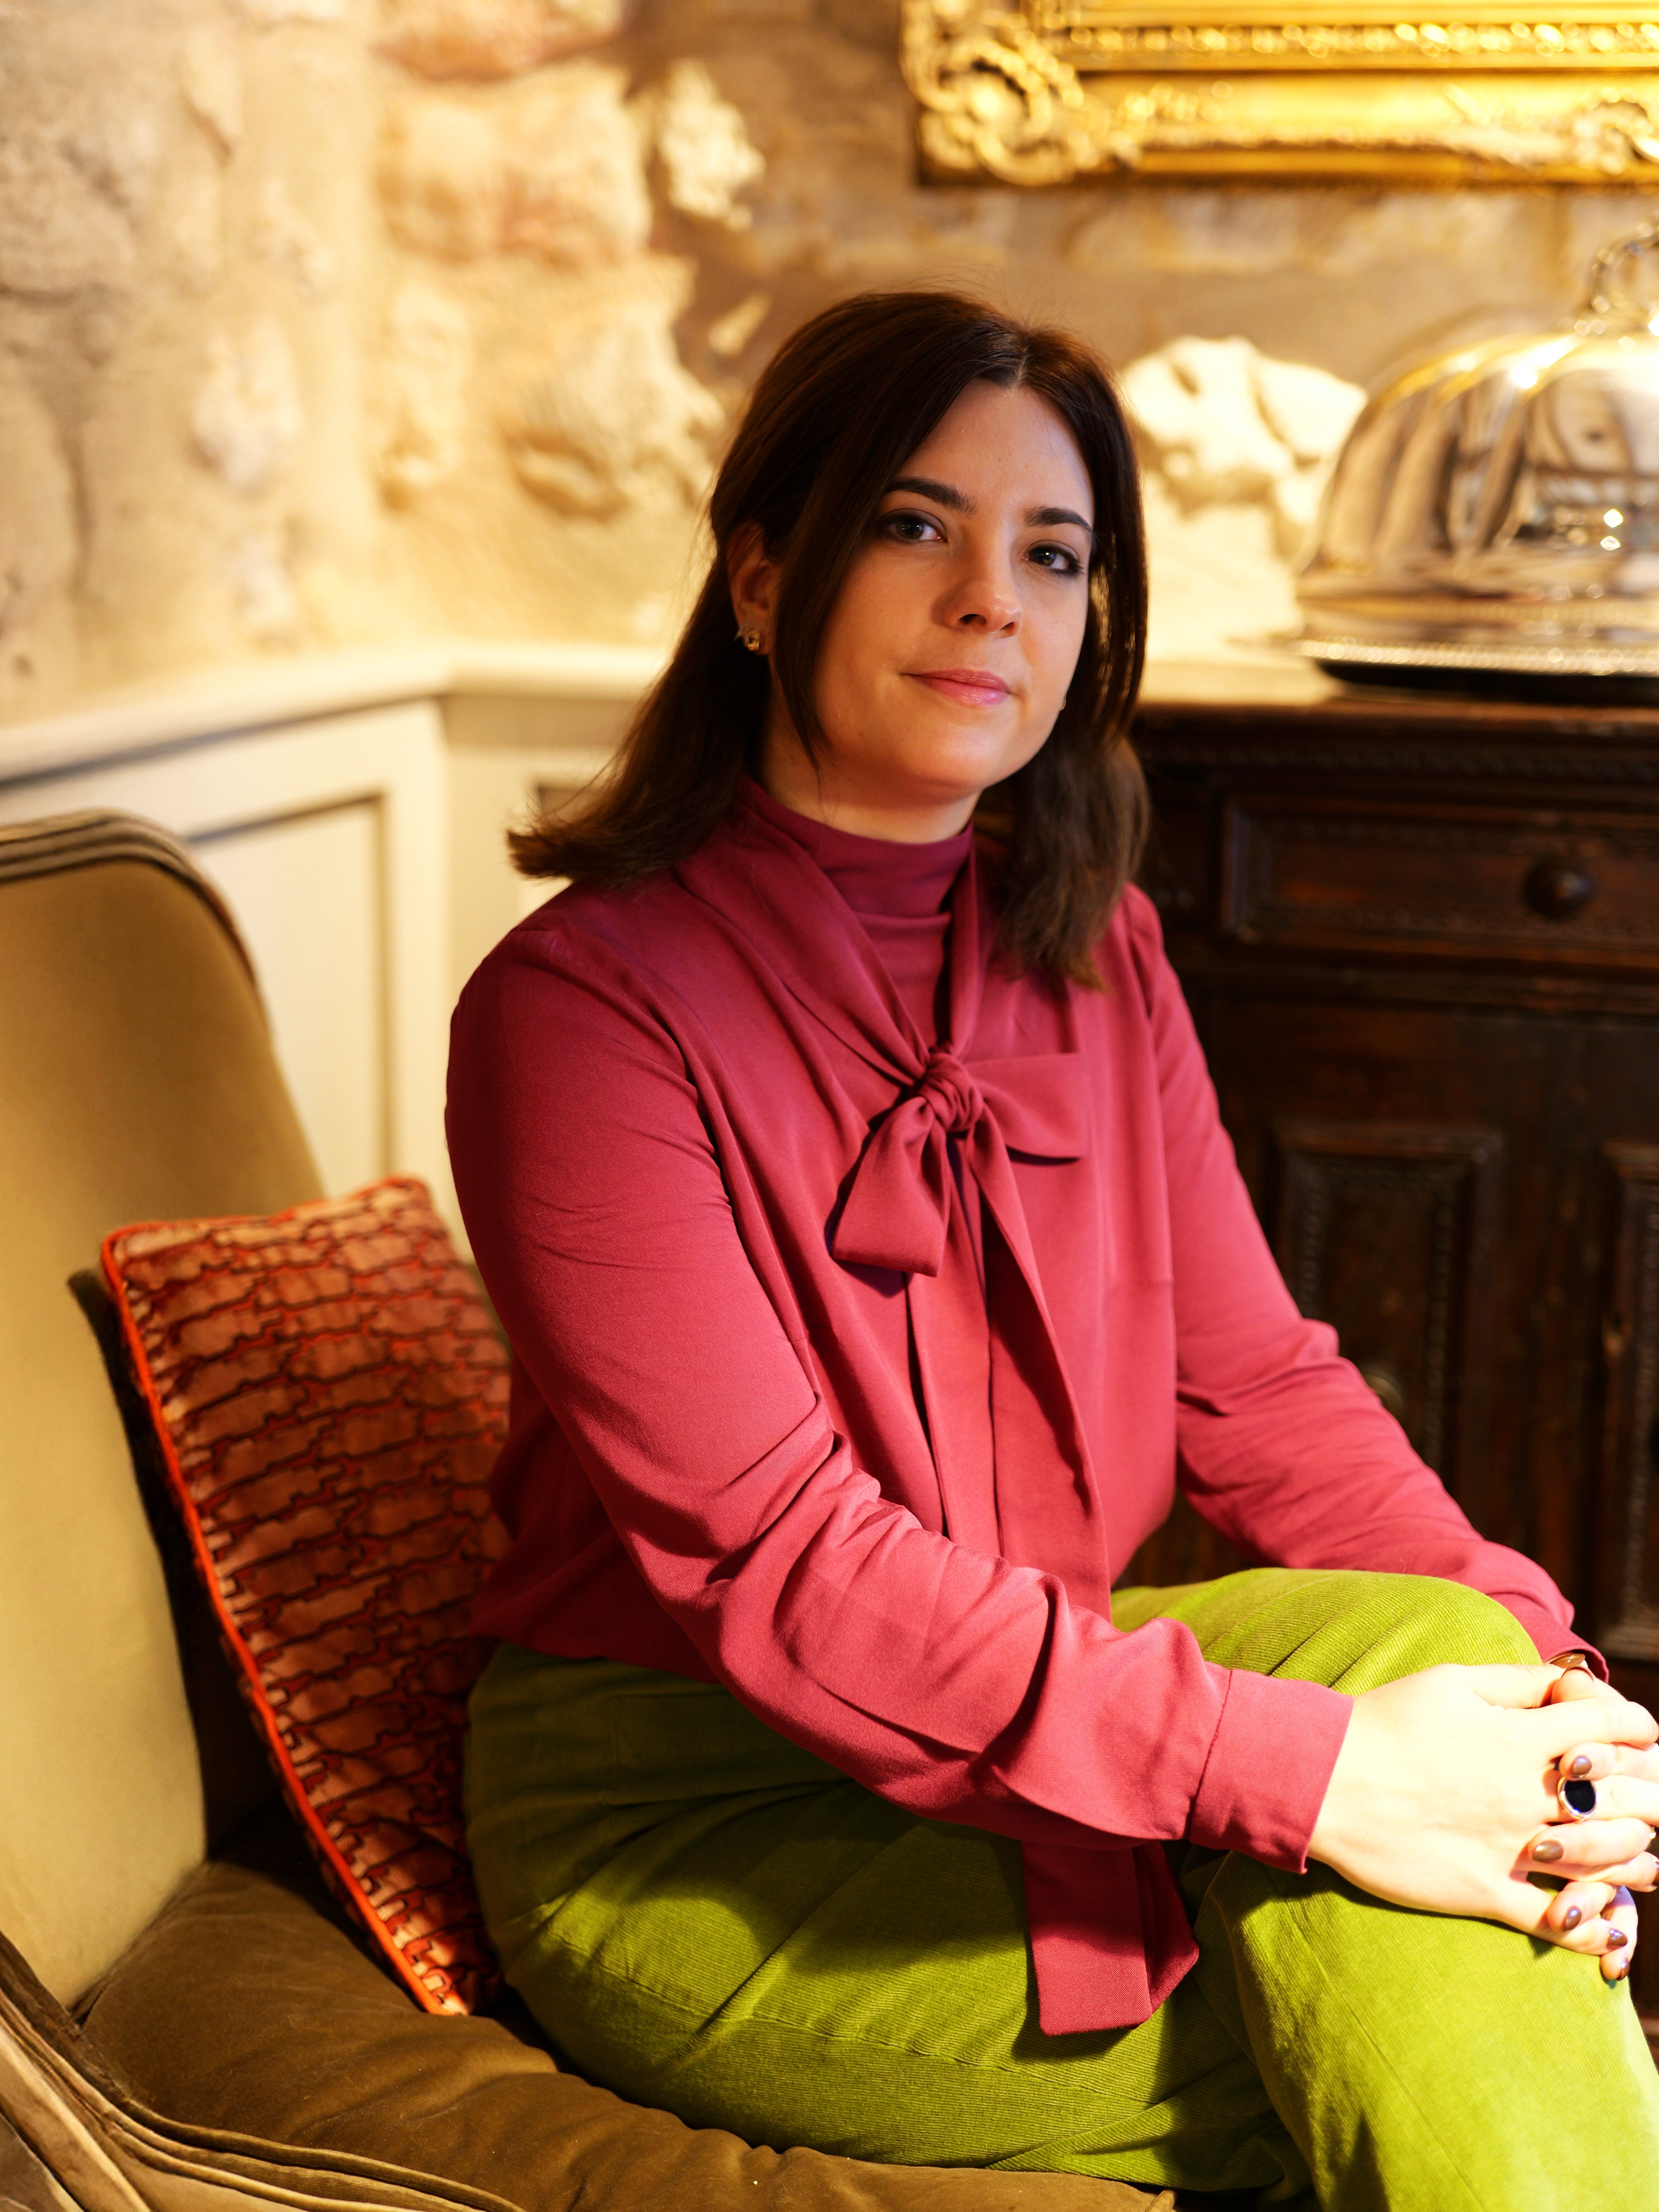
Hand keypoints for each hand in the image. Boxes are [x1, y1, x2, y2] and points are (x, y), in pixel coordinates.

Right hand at [1307, 1663, 1656, 1977]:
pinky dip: (1593, 1927)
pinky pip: (1556, 1921)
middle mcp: (1524, 1795)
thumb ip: (1517, 1682)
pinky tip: (1609, 1925)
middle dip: (1651, 1793)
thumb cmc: (1383, 1722)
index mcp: (1518, 1738)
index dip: (1637, 1725)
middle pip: (1623, 1796)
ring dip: (1639, 1856)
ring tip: (1648, 1855)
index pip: (1609, 1727)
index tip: (1644, 1731)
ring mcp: (1508, 1849)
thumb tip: (1568, 1683)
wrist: (1322, 1780)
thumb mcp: (1449, 1681)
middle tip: (1652, 1794)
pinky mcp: (1485, 1892)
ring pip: (1606, 1861)